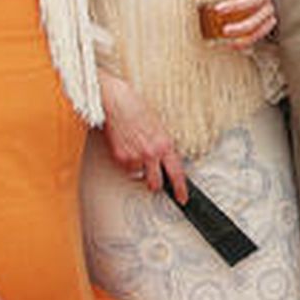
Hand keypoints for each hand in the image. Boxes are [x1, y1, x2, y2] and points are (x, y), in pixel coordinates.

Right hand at [99, 72, 187, 203]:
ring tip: (136, 151)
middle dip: (155, 183)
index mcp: (165, 144)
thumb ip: (164, 145)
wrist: (118, 102)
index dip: (180, 189)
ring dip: (138, 169)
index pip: (176, 173)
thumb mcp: (159, 127)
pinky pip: (126, 168)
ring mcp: (134, 157)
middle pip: (155, 183)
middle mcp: (151, 153)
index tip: (182, 197)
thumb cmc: (138, 109)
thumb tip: (165, 160)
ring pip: (138, 176)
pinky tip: (126, 147)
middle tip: (153, 177)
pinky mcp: (120, 157)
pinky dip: (126, 162)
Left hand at [192, 0, 276, 49]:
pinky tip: (231, 44)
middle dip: (236, 5)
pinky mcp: (265, 26)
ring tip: (224, 31)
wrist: (251, 2)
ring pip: (257, 21)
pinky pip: (257, 35)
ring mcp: (267, 12)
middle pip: (254, 0)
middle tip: (217, 9)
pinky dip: (245, 41)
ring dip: (240, 27)